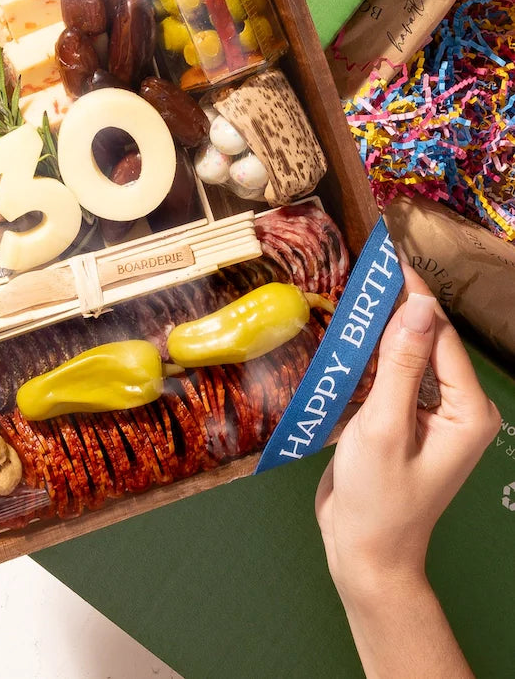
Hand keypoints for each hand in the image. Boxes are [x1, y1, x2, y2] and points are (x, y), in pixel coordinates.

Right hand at [314, 267, 498, 678]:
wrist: (363, 552)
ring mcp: (426, 415)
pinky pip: (386, 377)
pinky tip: (343, 340)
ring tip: (347, 297)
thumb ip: (401, 363)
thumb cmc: (378, 497)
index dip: (412, 294)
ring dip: (375, 332)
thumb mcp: (384, 427)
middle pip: (422, 341)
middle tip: (359, 273)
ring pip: (401, 357)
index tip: (385, 256)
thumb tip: (418, 304)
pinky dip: (364, 359)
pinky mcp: (399, 421)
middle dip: (391, 308)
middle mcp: (454, 407)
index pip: (438, 335)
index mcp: (466, 410)